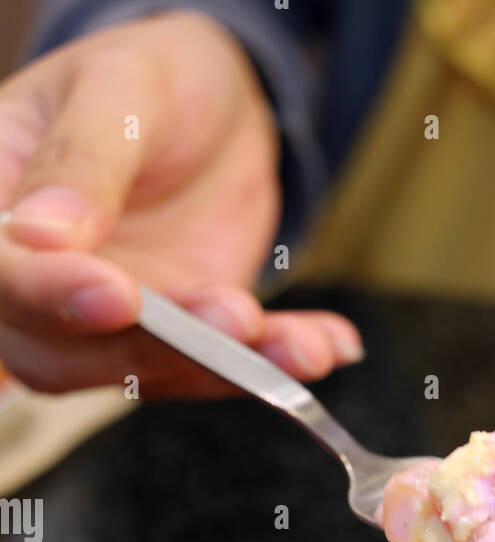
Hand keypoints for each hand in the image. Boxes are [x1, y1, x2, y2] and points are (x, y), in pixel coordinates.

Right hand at [0, 11, 362, 395]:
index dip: (47, 295)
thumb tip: (43, 234)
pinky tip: (325, 346)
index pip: (0, 273)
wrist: (217, 109)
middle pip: (58, 350)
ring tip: (295, 343)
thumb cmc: (152, 79)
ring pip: (142, 371)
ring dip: (223, 367)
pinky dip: (271, 364)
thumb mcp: (122, 88)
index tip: (115, 295)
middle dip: (150, 347)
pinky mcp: (172, 342)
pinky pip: (214, 369)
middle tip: (229, 318)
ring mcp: (104, 318)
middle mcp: (37, 278)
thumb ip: (83, 159)